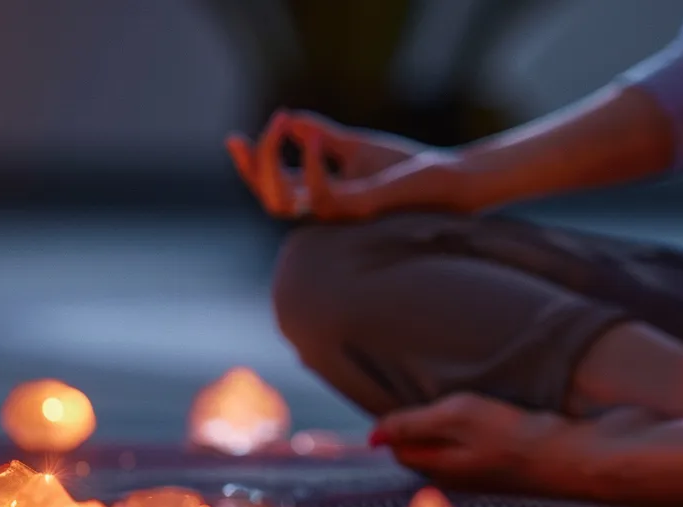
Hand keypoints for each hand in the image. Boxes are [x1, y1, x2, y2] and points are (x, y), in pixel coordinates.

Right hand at [225, 109, 463, 220]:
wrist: (449, 178)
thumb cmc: (406, 167)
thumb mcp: (354, 145)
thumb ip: (320, 135)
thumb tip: (290, 118)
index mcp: (323, 197)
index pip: (272, 188)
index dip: (249, 167)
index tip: (234, 137)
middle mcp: (327, 210)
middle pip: (270, 199)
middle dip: (253, 168)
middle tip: (244, 136)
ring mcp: (342, 212)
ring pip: (286, 201)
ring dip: (276, 161)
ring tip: (285, 122)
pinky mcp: (361, 207)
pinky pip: (321, 194)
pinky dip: (311, 162)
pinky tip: (313, 135)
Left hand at [370, 393, 568, 490]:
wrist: (571, 458)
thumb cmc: (512, 434)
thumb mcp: (457, 417)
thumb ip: (412, 424)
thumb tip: (371, 437)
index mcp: (437, 469)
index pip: (400, 446)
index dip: (406, 421)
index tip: (429, 404)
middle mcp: (453, 481)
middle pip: (424, 450)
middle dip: (428, 428)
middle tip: (455, 407)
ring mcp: (478, 481)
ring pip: (450, 451)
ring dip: (455, 432)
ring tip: (481, 415)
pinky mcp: (500, 475)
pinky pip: (475, 453)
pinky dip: (479, 438)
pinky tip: (499, 427)